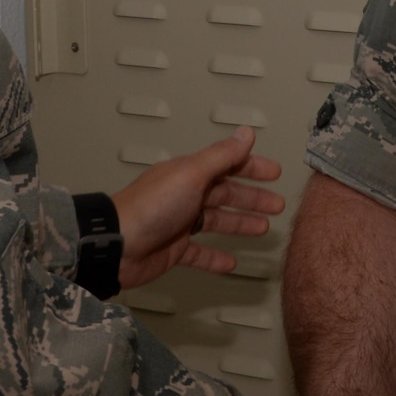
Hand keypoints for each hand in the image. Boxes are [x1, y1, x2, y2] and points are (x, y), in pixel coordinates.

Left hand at [110, 127, 283, 290]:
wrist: (118, 245)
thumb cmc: (152, 206)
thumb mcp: (191, 175)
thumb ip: (221, 156)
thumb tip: (246, 133)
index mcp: (190, 174)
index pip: (228, 165)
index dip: (252, 168)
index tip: (274, 172)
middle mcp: (186, 196)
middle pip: (226, 194)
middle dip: (253, 198)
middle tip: (277, 205)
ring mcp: (180, 224)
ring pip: (217, 221)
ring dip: (240, 223)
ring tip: (263, 229)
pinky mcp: (174, 250)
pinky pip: (200, 254)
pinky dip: (216, 257)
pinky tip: (231, 263)